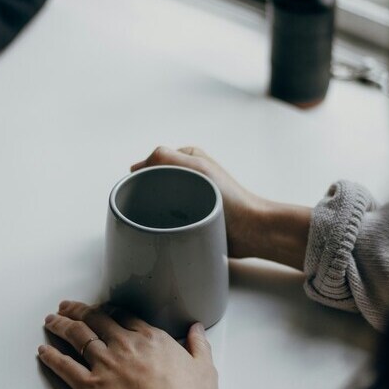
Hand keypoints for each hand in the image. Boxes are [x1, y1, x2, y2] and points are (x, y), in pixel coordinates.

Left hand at [38, 301, 217, 388]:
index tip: (100, 308)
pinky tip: (43, 350)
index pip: (123, 316)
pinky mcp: (89, 386)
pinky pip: (65, 366)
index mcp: (151, 339)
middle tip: (66, 306)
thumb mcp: (205, 370)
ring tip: (51, 320)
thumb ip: (199, 346)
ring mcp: (104, 363)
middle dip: (78, 310)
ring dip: (61, 326)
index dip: (108, 310)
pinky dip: (52, 357)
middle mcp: (124, 345)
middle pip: (95, 320)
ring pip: (77, 337)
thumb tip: (197, 330)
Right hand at [132, 146, 311, 269]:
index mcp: (189, 159)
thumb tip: (137, 167)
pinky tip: (162, 231)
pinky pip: (168, 220)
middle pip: (153, 183)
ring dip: (154, 212)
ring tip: (154, 222)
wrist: (251, 231)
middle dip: (146, 195)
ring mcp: (190, 198)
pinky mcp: (192, 219)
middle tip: (144, 209)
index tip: (137, 191)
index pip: (152, 163)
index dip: (142, 176)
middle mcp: (188, 176)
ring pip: (158, 203)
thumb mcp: (197, 168)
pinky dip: (162, 224)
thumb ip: (166, 157)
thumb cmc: (230, 198)